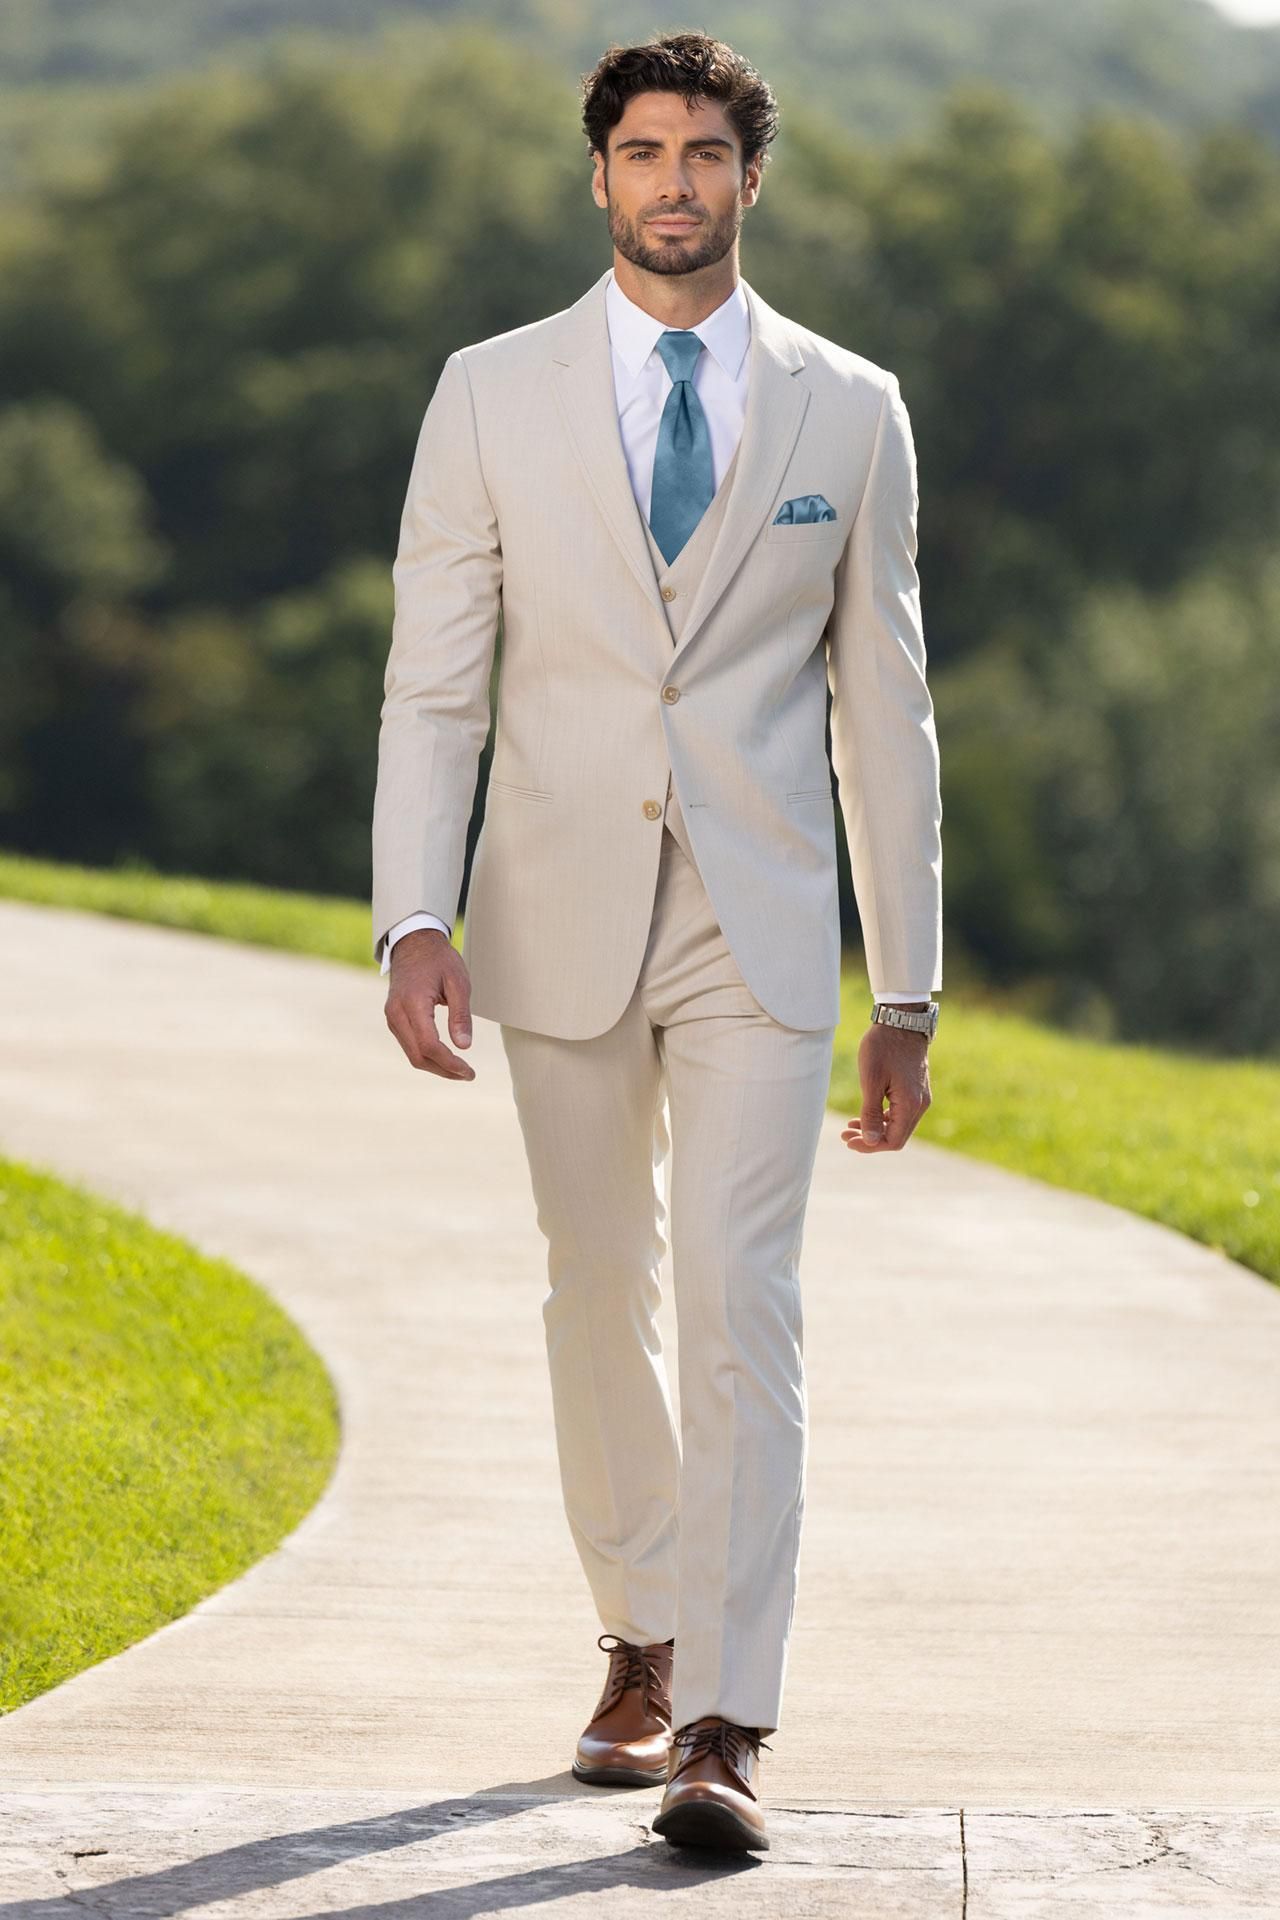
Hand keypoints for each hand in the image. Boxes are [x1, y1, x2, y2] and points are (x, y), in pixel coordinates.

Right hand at [384, 929, 475, 1080]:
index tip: (469, 1071)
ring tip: (460, 1070)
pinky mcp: (394, 1018)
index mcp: (413, 1003)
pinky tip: (445, 1057)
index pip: (429, 1044)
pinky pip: (409, 1045)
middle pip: (418, 1055)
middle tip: (468, 1075)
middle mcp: (396, 1013)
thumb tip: (464, 1046)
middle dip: (444, 1070)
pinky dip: (427, 1055)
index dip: (449, 1063)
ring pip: (412, 1054)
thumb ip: (461, 1015)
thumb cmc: (438, 960)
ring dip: (436, 1066)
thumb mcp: (458, 982)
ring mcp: (392, 1016)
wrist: (414, 942)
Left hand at [842, 1021, 930, 1151]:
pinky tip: (866, 1114)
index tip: (848, 1140)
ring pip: (899, 1125)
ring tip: (851, 1125)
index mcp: (910, 1104)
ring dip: (876, 1129)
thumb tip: (871, 1141)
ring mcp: (921, 1097)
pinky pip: (902, 1113)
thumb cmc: (883, 1046)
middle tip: (845, 1135)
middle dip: (870, 1139)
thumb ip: (871, 1113)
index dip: (870, 1146)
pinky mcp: (917, 1089)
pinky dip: (884, 1118)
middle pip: (897, 1136)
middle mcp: (920, 1104)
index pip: (893, 1141)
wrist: (901, 1020)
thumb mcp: (871, 1080)